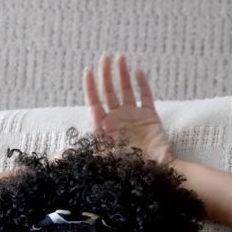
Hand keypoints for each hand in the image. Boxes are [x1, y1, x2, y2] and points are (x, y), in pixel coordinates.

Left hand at [83, 52, 175, 166]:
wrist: (155, 174)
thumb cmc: (128, 169)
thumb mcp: (102, 158)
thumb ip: (89, 144)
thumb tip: (77, 130)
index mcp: (104, 127)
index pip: (94, 102)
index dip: (90, 87)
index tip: (88, 71)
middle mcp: (117, 119)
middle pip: (108, 92)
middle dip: (105, 74)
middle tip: (104, 56)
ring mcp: (133, 116)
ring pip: (126, 90)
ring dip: (122, 74)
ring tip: (119, 57)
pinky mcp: (150, 117)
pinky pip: (145, 97)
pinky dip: (142, 84)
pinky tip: (137, 72)